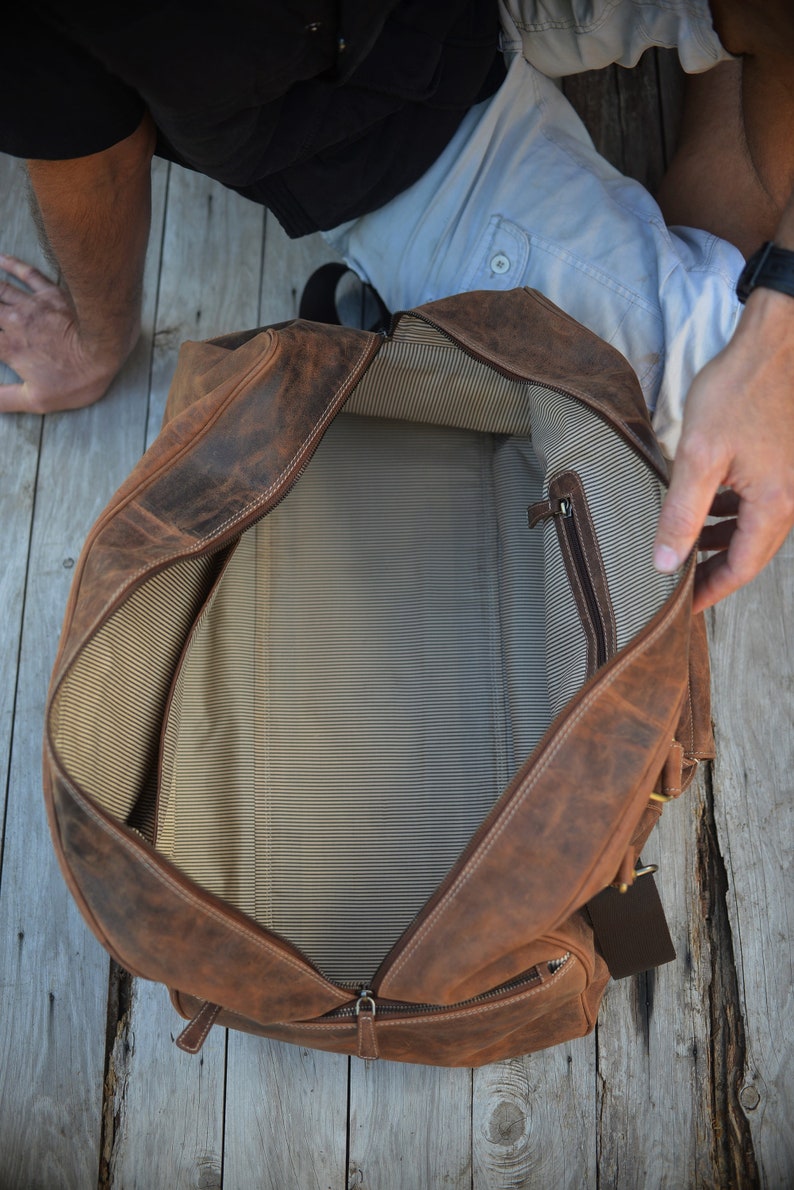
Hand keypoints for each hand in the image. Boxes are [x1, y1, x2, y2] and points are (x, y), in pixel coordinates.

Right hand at [0, 253, 134, 413]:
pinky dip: (10, 263)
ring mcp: (32, 304)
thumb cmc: (76, 378)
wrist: (107, 349)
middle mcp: (14, 321)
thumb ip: (3, 399)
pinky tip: (0, 258)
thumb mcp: (38, 401)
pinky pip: (27, 273)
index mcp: (9, 348)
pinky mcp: (52, 293)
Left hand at [654, 287, 793, 611]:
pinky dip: (730, 515)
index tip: (683, 607)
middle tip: (679, 584)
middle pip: (750, 554)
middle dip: (713, 571)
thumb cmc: (740, 389)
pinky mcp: (784, 464)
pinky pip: (758, 504)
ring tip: (684, 549)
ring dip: (720, 542)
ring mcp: (791, 482)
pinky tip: (705, 509)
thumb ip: (681, 513)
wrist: (774, 343)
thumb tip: (665, 561)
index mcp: (774, 504)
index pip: (740, 569)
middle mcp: (791, 499)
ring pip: (753, 529)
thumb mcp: (699, 456)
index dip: (709, 591)